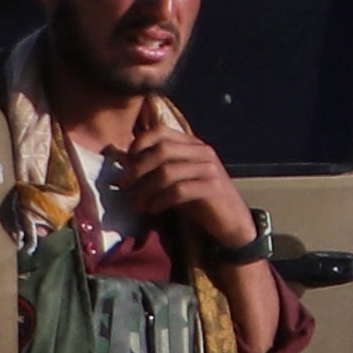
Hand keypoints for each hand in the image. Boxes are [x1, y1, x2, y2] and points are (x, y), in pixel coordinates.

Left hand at [118, 113, 261, 273]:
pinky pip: (179, 191)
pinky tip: (153, 210)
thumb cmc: (199, 199)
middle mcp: (202, 151)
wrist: (232, 220)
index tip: (125, 164)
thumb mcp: (176, 179)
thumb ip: (156, 167)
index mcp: (192, 144)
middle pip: (161, 150)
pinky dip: (161, 200)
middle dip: (138, 168)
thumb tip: (121, 160)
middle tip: (124, 185)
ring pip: (168, 172)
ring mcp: (209, 168)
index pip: (160, 131)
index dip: (139, 144)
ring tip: (137, 205)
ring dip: (146, 190)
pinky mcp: (213, 188)